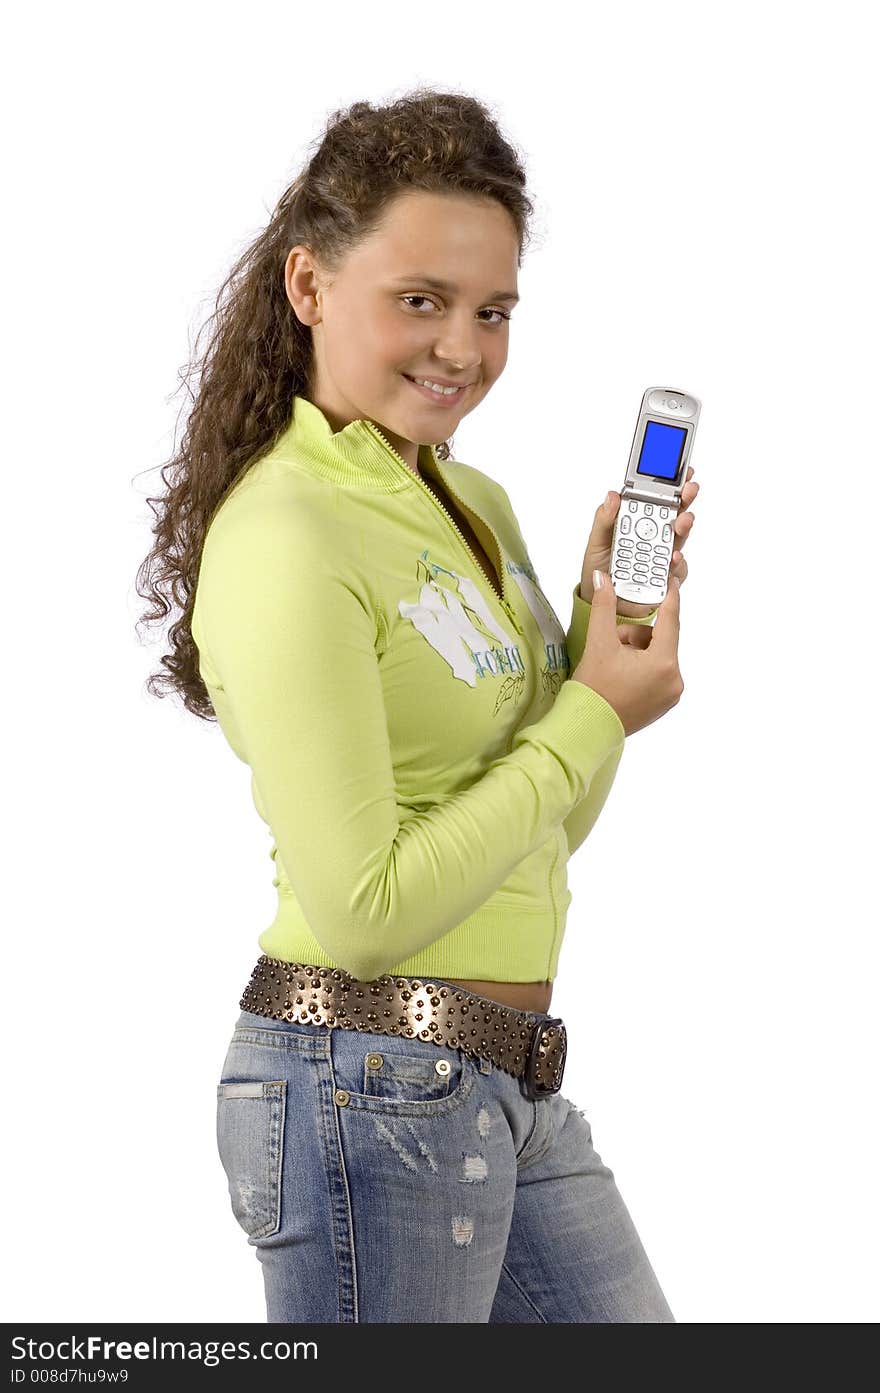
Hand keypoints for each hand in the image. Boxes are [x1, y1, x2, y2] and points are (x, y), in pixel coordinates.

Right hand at [572, 565, 683, 736]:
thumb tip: (603, 578)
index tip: (673, 581)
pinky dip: (641, 668)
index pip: (670, 620)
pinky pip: (658, 675)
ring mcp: (671, 695)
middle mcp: (674, 680)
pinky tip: (621, 678)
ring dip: (637, 652)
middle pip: (660, 641)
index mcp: (664, 663)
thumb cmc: (593, 688)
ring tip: (612, 664)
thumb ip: (604, 607)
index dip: (670, 598)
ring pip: (658, 657)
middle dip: (635, 636)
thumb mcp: (599, 642)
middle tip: (612, 644)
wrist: (586, 728)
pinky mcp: (664, 705)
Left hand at [579, 466, 699, 617]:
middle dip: (685, 499)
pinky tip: (673, 556)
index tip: (682, 472)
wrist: (600, 601)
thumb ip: (604, 518)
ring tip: (682, 522)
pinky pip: (677, 568)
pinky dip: (677, 561)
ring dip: (684, 527)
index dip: (672, 484)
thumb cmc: (599, 568)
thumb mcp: (597, 540)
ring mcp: (663, 555)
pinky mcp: (666, 577)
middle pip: (675, 513)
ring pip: (680, 537)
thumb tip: (613, 495)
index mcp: (639, 522)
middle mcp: (655, 536)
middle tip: (689, 490)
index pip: (658, 498)